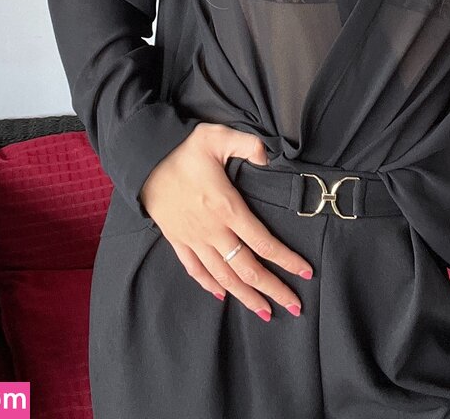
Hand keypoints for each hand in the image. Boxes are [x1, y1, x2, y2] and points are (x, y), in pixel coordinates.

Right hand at [138, 122, 313, 320]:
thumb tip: (268, 157)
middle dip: (273, 289)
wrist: (143, 160)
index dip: (287, 261)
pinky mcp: (177, 240)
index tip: (306, 273)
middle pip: (247, 269)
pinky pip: (195, 270)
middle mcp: (212, 230)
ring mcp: (193, 238)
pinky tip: (223, 295)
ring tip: (265, 311)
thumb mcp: (218, 137)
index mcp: (227, 207)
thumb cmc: (183, 148)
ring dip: (246, 296)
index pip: (263, 243)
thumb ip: (248, 145)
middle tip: (295, 307)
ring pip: (224, 277)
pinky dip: (210, 285)